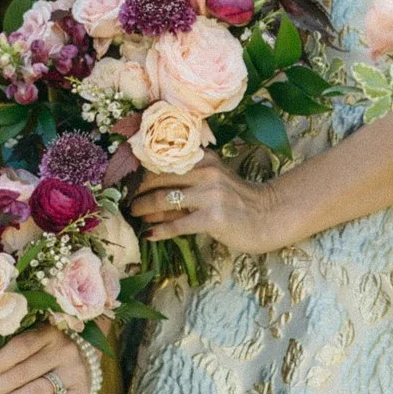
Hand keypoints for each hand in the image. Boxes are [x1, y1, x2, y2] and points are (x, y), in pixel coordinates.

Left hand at [128, 161, 290, 256]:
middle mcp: (206, 172)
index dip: (140, 171)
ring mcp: (210, 195)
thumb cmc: (236, 200)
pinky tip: (149, 234)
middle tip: (124, 199)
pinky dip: (160, 230)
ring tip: (133, 214)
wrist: (269, 216)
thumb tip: (146, 192)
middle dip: (136, 190)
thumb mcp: (213, 181)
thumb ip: (186, 181)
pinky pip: (177, 225)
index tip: (124, 180)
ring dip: (143, 208)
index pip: (163, 160)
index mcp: (204, 158)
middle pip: (158, 178)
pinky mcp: (213, 218)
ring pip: (163, 200)